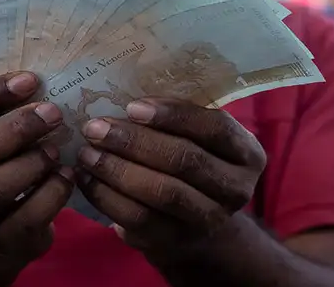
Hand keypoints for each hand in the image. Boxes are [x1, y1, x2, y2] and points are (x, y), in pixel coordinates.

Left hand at [75, 98, 264, 256]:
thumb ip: (177, 117)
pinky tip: (86, 178)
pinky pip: (138, 218)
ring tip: (86, 152)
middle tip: (96, 128)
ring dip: (117, 169)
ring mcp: (208, 220)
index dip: (173, 115)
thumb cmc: (192, 161)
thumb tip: (125, 92)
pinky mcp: (175, 241)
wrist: (197, 225)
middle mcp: (236, 190)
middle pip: (185, 161)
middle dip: (135, 142)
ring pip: (161, 192)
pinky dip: (107, 196)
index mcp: (247, 154)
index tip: (132, 106)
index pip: (215, 128)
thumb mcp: (199, 137)